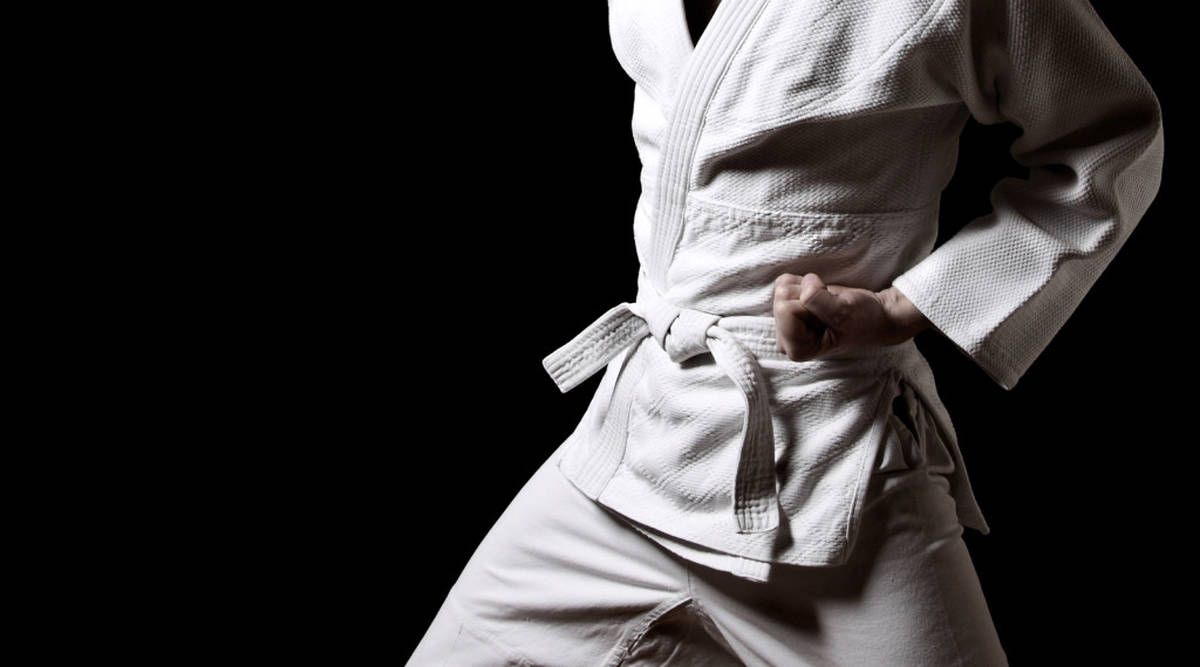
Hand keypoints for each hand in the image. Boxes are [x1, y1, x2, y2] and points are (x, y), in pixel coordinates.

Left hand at [772, 273, 931, 360]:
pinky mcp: (787, 307)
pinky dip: (805, 282)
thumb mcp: (843, 311)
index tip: (831, 313)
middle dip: (808, 294)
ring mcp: (785, 323)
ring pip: (782, 288)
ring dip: (808, 288)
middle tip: (830, 307)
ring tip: (827, 303)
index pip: (785, 310)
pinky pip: (785, 281)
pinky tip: (820, 297)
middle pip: (781, 298)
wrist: (874, 314)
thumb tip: (804, 285)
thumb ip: (817, 300)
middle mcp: (785, 339)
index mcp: (797, 348)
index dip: (811, 303)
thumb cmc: (862, 319)